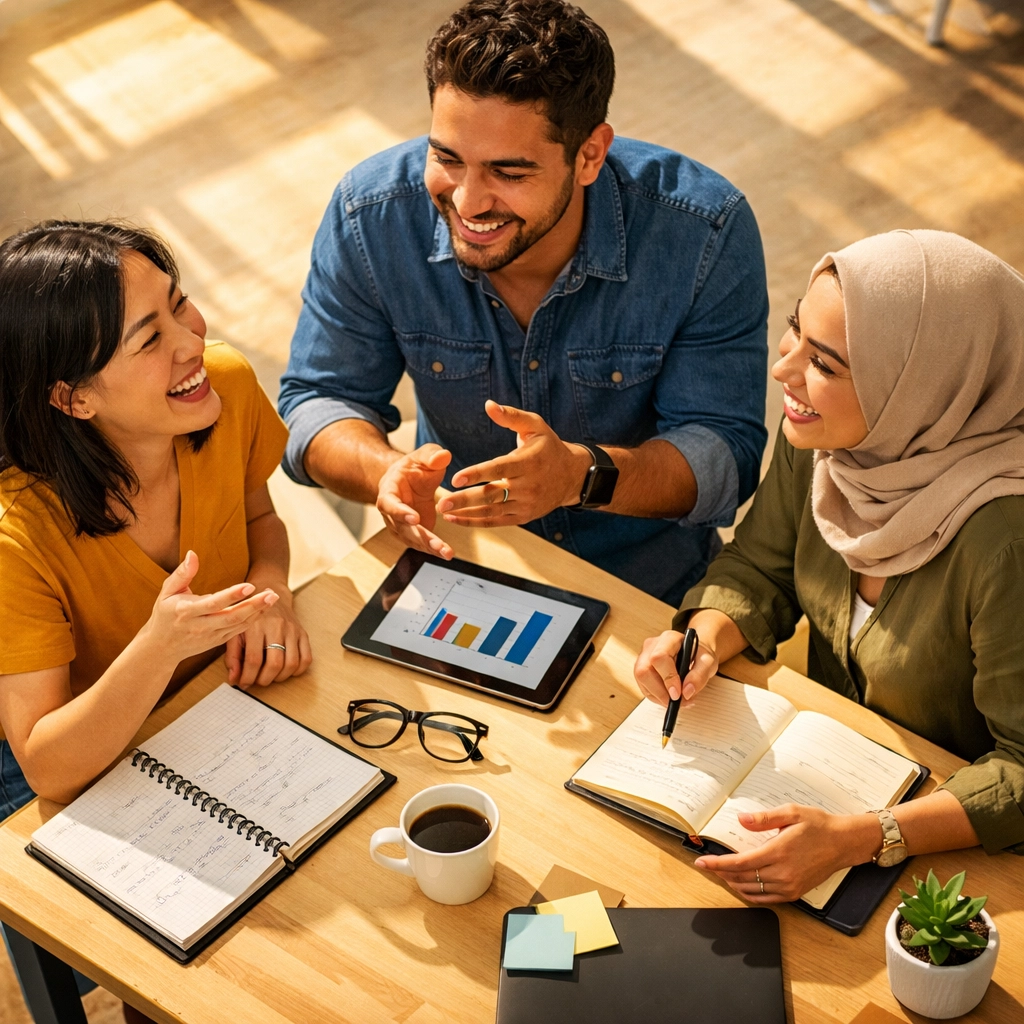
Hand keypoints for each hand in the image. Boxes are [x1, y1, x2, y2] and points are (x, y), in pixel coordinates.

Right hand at [140, 551, 278, 667]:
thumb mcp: (167, 592)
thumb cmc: (165, 614)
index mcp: (186, 611)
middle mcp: (200, 626)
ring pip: (238, 625)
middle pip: (231, 617)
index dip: (231, 595)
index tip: (249, 586)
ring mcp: (210, 636)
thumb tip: (193, 553)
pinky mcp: (218, 641)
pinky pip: (239, 631)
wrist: (162, 647)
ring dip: (258, 612)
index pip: (213, 603)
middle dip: (253, 606)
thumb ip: (182, 574)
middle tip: (271, 593)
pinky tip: (265, 608)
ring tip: (273, 597)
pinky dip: (253, 620)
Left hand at [225, 591, 312, 688]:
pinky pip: (306, 658)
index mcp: (256, 626)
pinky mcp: (302, 633)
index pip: (253, 659)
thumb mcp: (234, 632)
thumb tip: (234, 679)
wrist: (268, 593)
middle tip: (257, 681)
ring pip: (292, 663)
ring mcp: (292, 630)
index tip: (243, 684)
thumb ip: (232, 657)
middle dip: (264, 680)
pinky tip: (286, 671)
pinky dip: (297, 670)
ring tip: (271, 677)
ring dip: (280, 677)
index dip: (248, 677)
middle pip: (275, 663)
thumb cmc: (249, 617)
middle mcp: (276, 627)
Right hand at [376, 444, 453, 557]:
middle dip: (419, 536)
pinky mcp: (413, 533)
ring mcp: (400, 525)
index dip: (400, 511)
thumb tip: (443, 456)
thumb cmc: (414, 468)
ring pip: (412, 539)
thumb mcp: (424, 456)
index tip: (415, 518)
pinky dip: (433, 550)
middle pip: (401, 527)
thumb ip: (432, 455)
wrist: (408, 482)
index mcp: (389, 491)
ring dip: (428, 547)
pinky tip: (446, 553)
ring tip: (446, 552)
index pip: (389, 503)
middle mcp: (391, 512)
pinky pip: (421, 544)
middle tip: (435, 544)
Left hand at [436, 401, 591, 526]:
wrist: (572, 476)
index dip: (477, 474)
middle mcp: (528, 485)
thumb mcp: (535, 426)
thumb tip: (488, 405)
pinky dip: (476, 522)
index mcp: (528, 462)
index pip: (499, 469)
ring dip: (466, 513)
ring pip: (492, 511)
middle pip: (492, 494)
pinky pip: (497, 521)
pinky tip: (457, 519)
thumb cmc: (548, 446)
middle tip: (441, 502)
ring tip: (444, 512)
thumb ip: (511, 416)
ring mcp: (526, 504)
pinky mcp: (524, 516)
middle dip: (465, 499)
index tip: (455, 478)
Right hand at [634, 629, 718, 704]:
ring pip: (641, 681)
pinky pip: (643, 687)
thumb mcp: (708, 663)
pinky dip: (656, 697)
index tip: (678, 694)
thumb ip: (699, 676)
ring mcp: (643, 657)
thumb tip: (686, 691)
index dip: (667, 678)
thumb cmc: (699, 656)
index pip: (659, 657)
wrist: (694, 654)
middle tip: (678, 701)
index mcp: (669, 638)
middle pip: (644, 670)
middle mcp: (652, 645)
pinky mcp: (641, 669)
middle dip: (660, 692)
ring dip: (658, 696)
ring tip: (677, 700)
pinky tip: (670, 697)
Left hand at [693, 805, 881, 902]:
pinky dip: (750, 894)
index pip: (740, 863)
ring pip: (752, 890)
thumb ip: (764, 818)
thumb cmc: (819, 826)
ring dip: (733, 883)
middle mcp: (783, 872)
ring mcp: (790, 886)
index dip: (717, 864)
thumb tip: (741, 819)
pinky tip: (742, 886)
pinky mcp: (795, 893)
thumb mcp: (791, 813)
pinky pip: (766, 899)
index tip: (702, 862)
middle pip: (742, 878)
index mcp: (779, 851)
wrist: (844, 843)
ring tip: (721, 874)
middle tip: (708, 866)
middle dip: (721, 873)